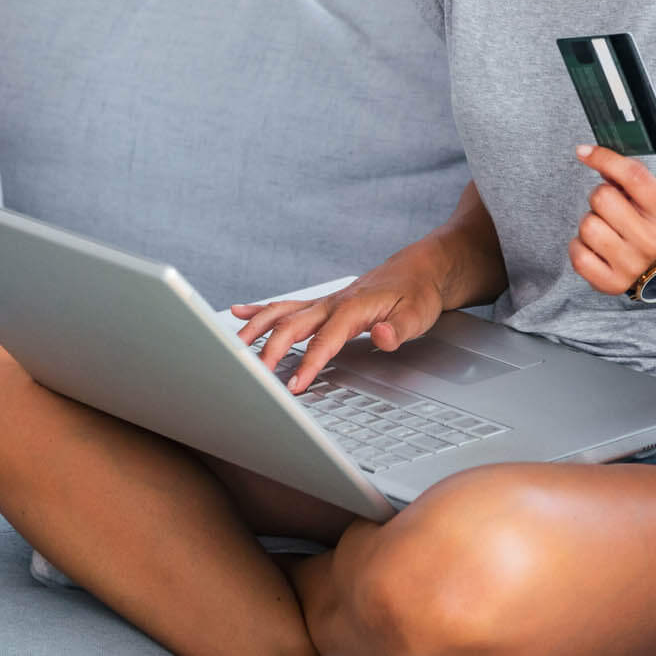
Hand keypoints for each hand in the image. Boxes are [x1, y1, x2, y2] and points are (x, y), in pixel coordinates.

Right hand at [228, 263, 442, 394]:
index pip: (325, 340)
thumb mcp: (418, 315)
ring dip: (256, 329)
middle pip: (293, 326)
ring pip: (281, 313)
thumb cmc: (418, 294)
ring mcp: (324, 302)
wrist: (420, 270)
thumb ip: (400, 329)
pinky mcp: (322, 303)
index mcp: (353, 308)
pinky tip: (239, 313)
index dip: (309, 363)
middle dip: (271, 351)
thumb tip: (383, 336)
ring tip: (235, 347)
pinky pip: (286, 305)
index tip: (295, 385)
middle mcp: (332, 303)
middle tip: (256, 376)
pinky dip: (260, 310)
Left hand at [568, 143, 655, 296]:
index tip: (583, 152)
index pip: (633, 176)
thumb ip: (624, 173)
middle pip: (602, 197)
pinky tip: (594, 247)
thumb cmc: (645, 221)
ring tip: (605, 229)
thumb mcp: (646, 196)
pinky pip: (578, 255)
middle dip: (599, 197)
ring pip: (587, 226)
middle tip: (609, 208)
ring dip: (589, 223)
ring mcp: (633, 264)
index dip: (604, 157)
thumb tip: (588, 153)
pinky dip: (579, 246)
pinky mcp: (613, 283)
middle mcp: (652, 239)